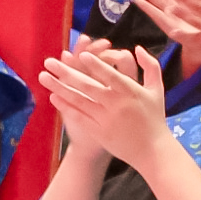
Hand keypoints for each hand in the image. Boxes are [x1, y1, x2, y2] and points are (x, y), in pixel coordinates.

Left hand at [40, 40, 172, 165]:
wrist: (152, 151)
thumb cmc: (154, 118)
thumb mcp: (157, 90)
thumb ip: (150, 66)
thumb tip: (136, 47)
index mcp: (131, 92)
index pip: (110, 75)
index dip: (95, 65)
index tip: (80, 55)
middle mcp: (116, 104)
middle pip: (88, 86)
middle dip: (66, 73)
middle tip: (49, 62)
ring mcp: (106, 119)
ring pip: (79, 100)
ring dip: (59, 88)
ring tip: (43, 77)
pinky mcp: (99, 131)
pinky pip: (79, 116)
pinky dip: (66, 107)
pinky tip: (53, 97)